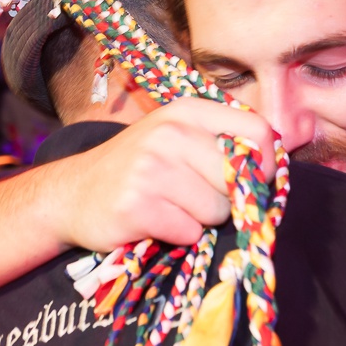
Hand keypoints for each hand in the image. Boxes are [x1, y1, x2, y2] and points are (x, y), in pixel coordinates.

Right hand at [44, 97, 276, 252]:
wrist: (72, 193)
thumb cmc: (138, 168)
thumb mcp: (177, 138)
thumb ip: (221, 143)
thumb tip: (272, 169)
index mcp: (188, 111)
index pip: (258, 131)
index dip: (266, 164)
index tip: (253, 181)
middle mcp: (171, 132)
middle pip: (238, 179)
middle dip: (227, 199)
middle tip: (196, 198)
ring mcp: (152, 168)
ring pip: (216, 210)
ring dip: (200, 219)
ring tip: (170, 207)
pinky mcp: (138, 205)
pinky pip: (189, 231)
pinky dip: (178, 234)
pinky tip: (155, 221)